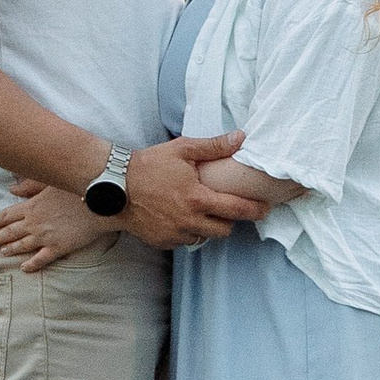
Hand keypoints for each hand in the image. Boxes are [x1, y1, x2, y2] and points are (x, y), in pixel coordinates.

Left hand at [0, 184, 119, 273]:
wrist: (100, 203)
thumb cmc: (77, 188)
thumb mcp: (51, 182)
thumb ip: (29, 185)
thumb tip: (11, 189)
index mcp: (31, 206)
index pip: (6, 215)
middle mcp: (34, 223)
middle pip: (10, 232)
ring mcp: (44, 237)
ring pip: (21, 246)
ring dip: (10, 249)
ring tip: (2, 252)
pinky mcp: (58, 248)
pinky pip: (40, 259)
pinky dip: (31, 265)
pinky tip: (24, 268)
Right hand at [121, 134, 267, 249]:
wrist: (113, 186)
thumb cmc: (149, 165)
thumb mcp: (182, 150)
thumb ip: (213, 146)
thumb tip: (241, 138)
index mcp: (197, 199)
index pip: (237, 210)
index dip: (256, 210)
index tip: (265, 208)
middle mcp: (188, 221)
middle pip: (225, 230)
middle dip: (230, 219)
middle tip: (227, 206)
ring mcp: (175, 234)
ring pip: (205, 237)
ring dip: (208, 226)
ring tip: (201, 210)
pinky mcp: (162, 242)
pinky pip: (185, 241)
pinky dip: (188, 232)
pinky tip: (181, 216)